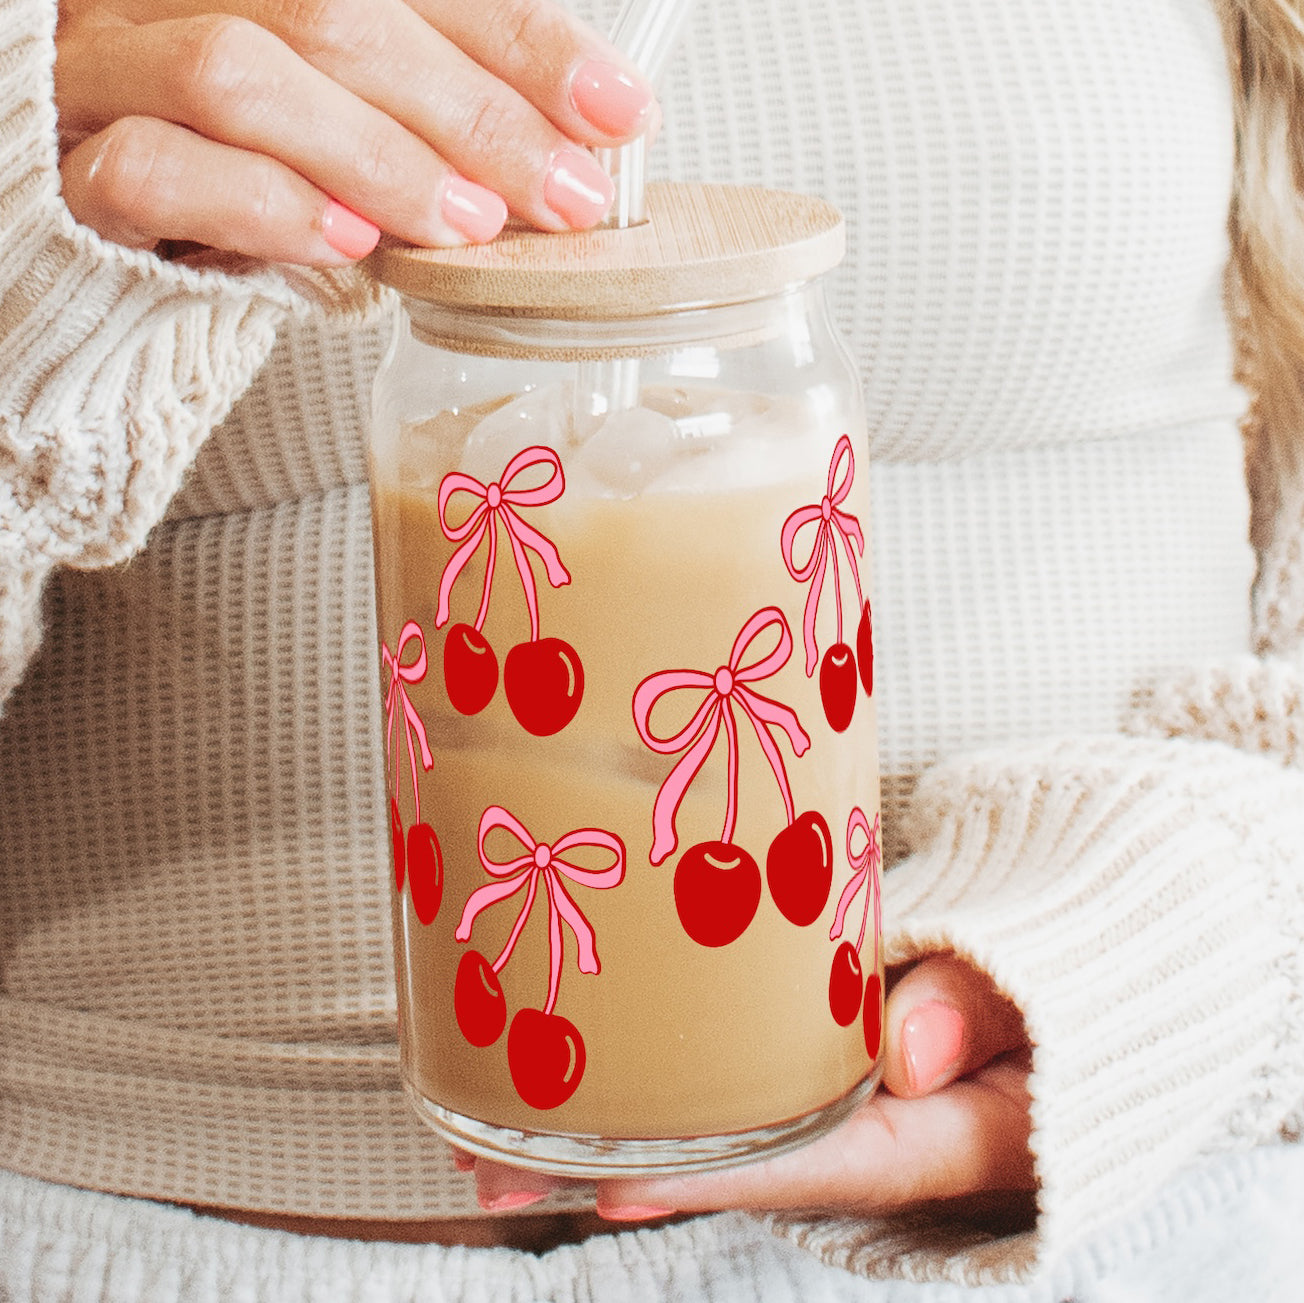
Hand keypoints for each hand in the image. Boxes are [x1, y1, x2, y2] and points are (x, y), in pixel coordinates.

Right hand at [54, 0, 657, 263]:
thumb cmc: (246, 178)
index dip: (523, 41)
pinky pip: (154, 170)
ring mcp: (109, 69)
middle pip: (335, 12)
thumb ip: (433, 117)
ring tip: (466, 228)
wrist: (97, 240)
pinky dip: (263, 205)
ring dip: (377, 156)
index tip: (617, 111)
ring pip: (238, 71)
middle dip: (474, 110)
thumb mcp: (352, 130)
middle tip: (563, 196)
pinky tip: (345, 245)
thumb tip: (572, 148)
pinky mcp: (68, 167)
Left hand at [467, 954, 1034, 1219]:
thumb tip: (903, 1054)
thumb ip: (979, 1011)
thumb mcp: (1050, 998)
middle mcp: (871, 1137)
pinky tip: (579, 1076)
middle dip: (615, 1171)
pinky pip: (735, 1089)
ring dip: (608, 1136)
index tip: (609, 1181)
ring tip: (490, 1133)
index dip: (711, 1177)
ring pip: (715, 1133)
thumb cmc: (1067, 982)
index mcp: (933, 1134)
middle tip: (491, 1168)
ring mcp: (840, 1105)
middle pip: (732, 1165)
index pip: (810, 1162)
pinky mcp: (821, 1068)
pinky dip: (660, 1091)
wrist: (1085, 971)